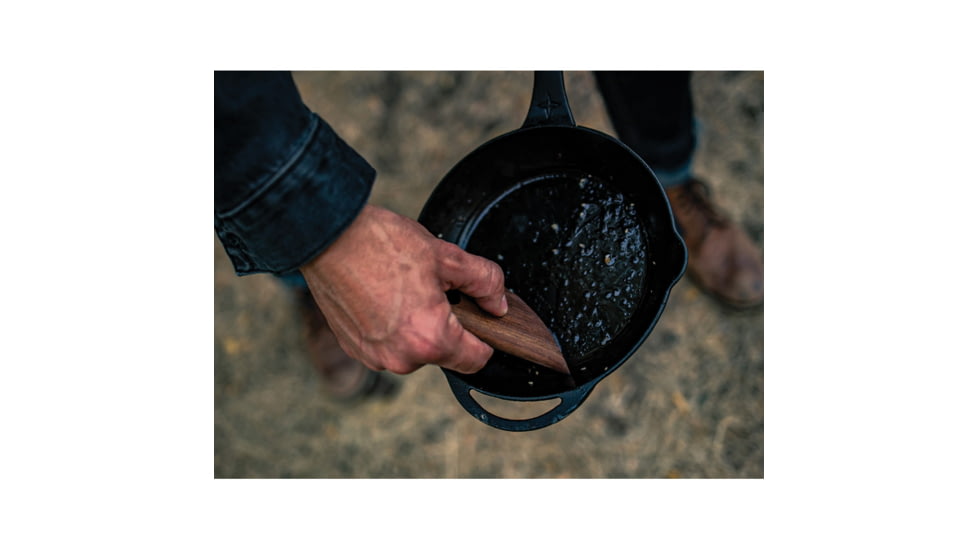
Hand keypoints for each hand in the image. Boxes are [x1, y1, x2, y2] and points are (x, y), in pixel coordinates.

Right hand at [299, 205, 507, 374]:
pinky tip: (381, 295)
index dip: (484, 336)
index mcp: (430, 339)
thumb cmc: (380, 244)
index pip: (477, 360)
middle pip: (444, 353)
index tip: (477, 316)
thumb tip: (498, 303)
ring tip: (402, 288)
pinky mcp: (354, 348)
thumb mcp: (447, 257)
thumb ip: (484, 283)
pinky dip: (391, 327)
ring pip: (414, 349)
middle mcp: (402, 359)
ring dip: (416, 326)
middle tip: (432, 287)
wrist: (326, 236)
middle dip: (445, 324)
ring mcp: (374, 357)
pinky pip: (387, 345)